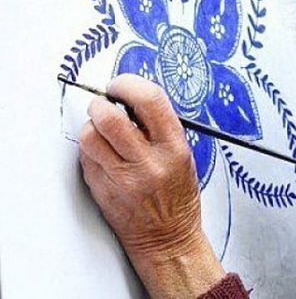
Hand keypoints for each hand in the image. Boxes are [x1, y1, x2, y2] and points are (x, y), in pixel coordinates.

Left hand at [79, 74, 224, 297]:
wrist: (168, 237)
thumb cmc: (178, 196)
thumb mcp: (184, 154)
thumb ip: (159, 127)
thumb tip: (131, 99)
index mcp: (173, 147)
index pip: (149, 100)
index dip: (129, 84)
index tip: (122, 85)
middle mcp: (148, 162)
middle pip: (109, 117)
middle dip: (101, 104)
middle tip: (105, 104)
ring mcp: (122, 178)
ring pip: (90, 136)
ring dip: (92, 127)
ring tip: (103, 131)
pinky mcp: (102, 190)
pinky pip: (85, 157)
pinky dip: (91, 150)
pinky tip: (104, 155)